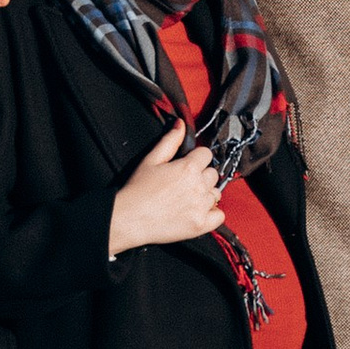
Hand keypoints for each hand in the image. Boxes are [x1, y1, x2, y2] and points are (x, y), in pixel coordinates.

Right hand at [108, 120, 225, 257]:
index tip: (186, 166)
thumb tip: (181, 123)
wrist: (129, 219)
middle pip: (213, 174)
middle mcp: (198, 186)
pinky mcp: (201, 225)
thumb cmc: (137, 188)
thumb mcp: (151, 159)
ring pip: (216, 194)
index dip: (196, 158)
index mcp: (188, 167)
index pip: (206, 154)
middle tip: (185, 184)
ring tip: (188, 199)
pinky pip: (219, 216)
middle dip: (201, 176)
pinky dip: (212, 214)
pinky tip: (197, 212)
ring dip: (206, 194)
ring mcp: (201, 206)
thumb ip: (170, 141)